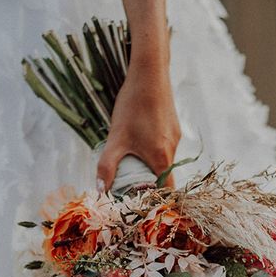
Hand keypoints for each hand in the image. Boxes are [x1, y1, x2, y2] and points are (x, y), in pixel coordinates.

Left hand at [96, 63, 180, 190]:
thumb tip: (100, 191)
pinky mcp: (174, 128)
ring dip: (150, 165)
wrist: (149, 74)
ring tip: (133, 159)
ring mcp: (175, 138)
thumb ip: (107, 167)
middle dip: (149, 183)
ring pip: (164, 161)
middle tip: (131, 183)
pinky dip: (154, 151)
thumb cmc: (132, 106)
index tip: (143, 202)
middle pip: (164, 177)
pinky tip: (140, 139)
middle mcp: (173, 151)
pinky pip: (165, 147)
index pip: (165, 191)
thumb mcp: (115, 139)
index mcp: (161, 158)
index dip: (156, 199)